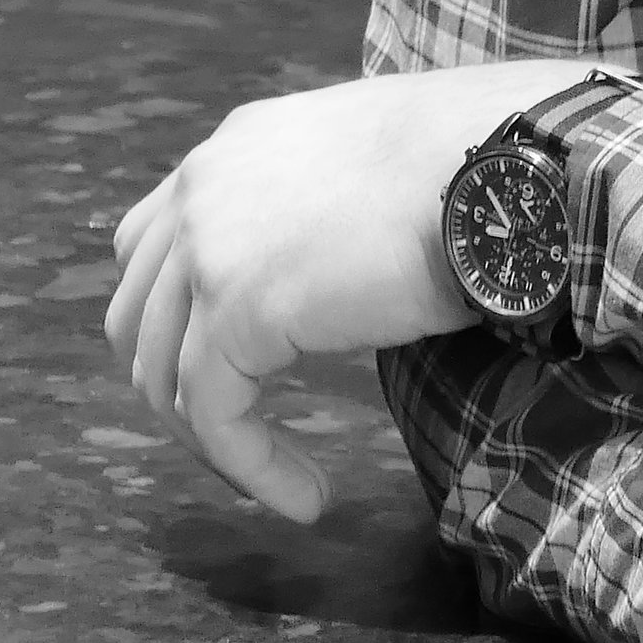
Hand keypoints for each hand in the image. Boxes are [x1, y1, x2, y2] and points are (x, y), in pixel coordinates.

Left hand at [105, 59, 603, 520]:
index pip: (154, 237)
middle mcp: (204, 185)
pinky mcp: (237, 311)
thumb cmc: (474, 157)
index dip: (177, 312)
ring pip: (166, 374)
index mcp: (238, 144)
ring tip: (277, 474)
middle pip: (137, 311)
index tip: (231, 362)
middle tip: (239, 426)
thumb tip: (332, 258)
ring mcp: (210, 246)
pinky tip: (308, 498)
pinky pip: (215, 416)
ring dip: (215, 437)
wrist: (504, 163)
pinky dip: (252, 467)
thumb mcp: (368, 160)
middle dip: (177, 380)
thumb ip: (319, 198)